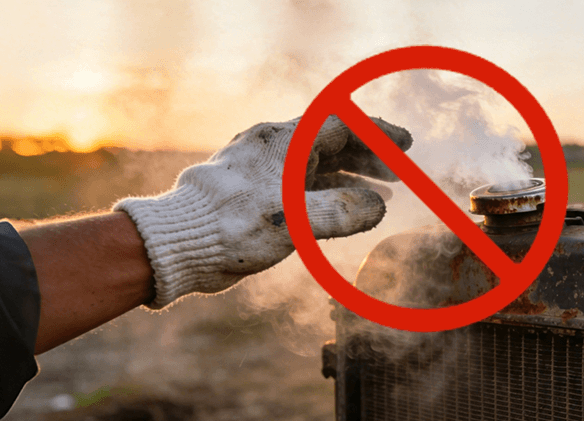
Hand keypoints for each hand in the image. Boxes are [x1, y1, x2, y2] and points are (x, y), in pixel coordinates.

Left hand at [114, 115, 411, 307]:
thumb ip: (342, 211)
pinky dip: (331, 193)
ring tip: (383, 192)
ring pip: (319, 164)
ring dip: (353, 176)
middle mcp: (274, 149)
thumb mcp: (295, 220)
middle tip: (401, 172)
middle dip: (370, 156)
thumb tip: (377, 206)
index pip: (342, 124)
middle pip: (333, 141)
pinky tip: (346, 209)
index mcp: (283, 142)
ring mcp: (265, 171)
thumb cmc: (231, 226)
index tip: (405, 144)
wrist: (177, 245)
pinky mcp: (257, 194)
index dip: (378, 132)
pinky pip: (304, 185)